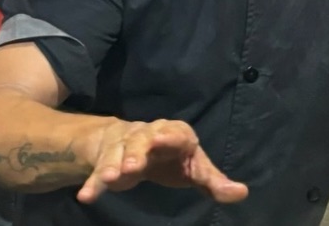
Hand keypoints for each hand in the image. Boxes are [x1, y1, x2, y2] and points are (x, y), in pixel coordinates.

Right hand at [78, 119, 247, 204]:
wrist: (134, 147)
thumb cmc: (171, 157)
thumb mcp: (194, 169)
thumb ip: (214, 182)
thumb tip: (241, 193)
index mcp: (175, 133)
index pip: (176, 132)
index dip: (170, 136)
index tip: (164, 140)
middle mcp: (148, 134)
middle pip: (142, 139)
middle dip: (136, 151)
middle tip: (132, 167)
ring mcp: (125, 144)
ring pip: (117, 152)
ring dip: (113, 165)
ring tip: (111, 179)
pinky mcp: (106, 158)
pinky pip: (99, 170)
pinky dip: (93, 182)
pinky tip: (87, 196)